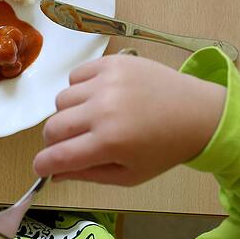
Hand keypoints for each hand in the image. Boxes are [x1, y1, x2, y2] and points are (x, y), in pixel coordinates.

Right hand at [33, 54, 225, 185]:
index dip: (43, 166)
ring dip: (68, 114)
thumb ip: (87, 175)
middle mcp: (103, 110)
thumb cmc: (163, 150)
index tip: (42, 169)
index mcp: (109, 142)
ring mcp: (106, 82)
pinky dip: (79, 90)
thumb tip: (54, 174)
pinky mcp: (111, 63)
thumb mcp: (127, 175)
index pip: (57, 156)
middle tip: (69, 145)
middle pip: (52, 127)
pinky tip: (98, 98)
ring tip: (90, 119)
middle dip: (54, 142)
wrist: (197, 113)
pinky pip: (75, 76)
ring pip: (61, 100)